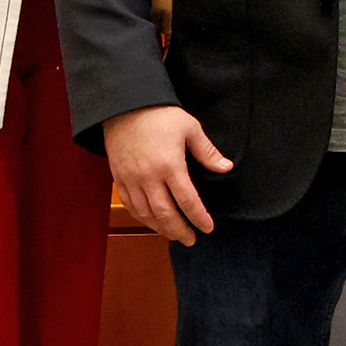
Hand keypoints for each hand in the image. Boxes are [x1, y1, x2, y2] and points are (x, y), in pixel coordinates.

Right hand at [103, 104, 233, 244]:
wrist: (125, 105)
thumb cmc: (160, 114)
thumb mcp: (190, 128)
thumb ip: (207, 152)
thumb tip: (226, 168)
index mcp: (170, 165)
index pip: (187, 201)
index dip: (199, 217)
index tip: (208, 228)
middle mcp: (149, 177)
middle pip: (165, 214)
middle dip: (180, 230)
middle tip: (191, 240)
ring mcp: (132, 180)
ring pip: (146, 214)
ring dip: (160, 228)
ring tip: (173, 235)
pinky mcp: (119, 178)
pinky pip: (130, 205)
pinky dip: (141, 218)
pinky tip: (151, 221)